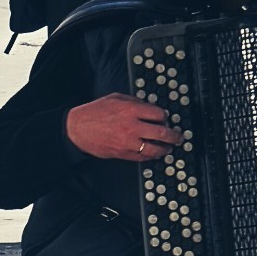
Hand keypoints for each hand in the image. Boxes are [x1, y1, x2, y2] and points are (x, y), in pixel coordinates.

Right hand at [66, 93, 182, 160]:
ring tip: (168, 148)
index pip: (159, 114)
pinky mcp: (123, 153)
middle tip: (178, 137)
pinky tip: (154, 154)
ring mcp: (128, 142)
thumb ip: (134, 101)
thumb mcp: (115, 98)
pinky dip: (151, 156)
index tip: (165, 119)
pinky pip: (143, 157)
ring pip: (155, 148)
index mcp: (132, 109)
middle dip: (174, 136)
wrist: (78, 130)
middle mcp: (132, 126)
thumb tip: (149, 107)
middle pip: (162, 133)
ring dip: (165, 149)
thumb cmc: (94, 113)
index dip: (165, 117)